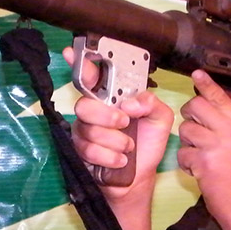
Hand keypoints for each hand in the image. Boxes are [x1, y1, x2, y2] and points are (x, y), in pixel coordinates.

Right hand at [64, 47, 173, 199]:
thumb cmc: (147, 144)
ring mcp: (84, 131)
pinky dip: (109, 157)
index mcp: (111, 98)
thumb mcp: (160, 119)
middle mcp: (94, 111)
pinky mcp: (79, 151)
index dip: (79, 63)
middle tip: (124, 123)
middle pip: (84, 105)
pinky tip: (120, 160)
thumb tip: (130, 103)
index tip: (70, 52)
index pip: (91, 76)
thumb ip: (152, 102)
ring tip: (128, 147)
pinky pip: (88, 149)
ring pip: (88, 130)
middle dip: (106, 116)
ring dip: (115, 141)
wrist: (139, 177)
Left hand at [176, 70, 230, 213]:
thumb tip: (211, 104)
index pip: (221, 97)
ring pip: (186, 129)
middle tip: (194, 130)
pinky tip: (198, 170)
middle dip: (188, 116)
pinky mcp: (204, 161)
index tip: (197, 74)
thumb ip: (228, 125)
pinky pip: (182, 152)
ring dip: (187, 143)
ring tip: (199, 156)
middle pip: (196, 106)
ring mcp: (217, 145)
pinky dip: (186, 162)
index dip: (207, 84)